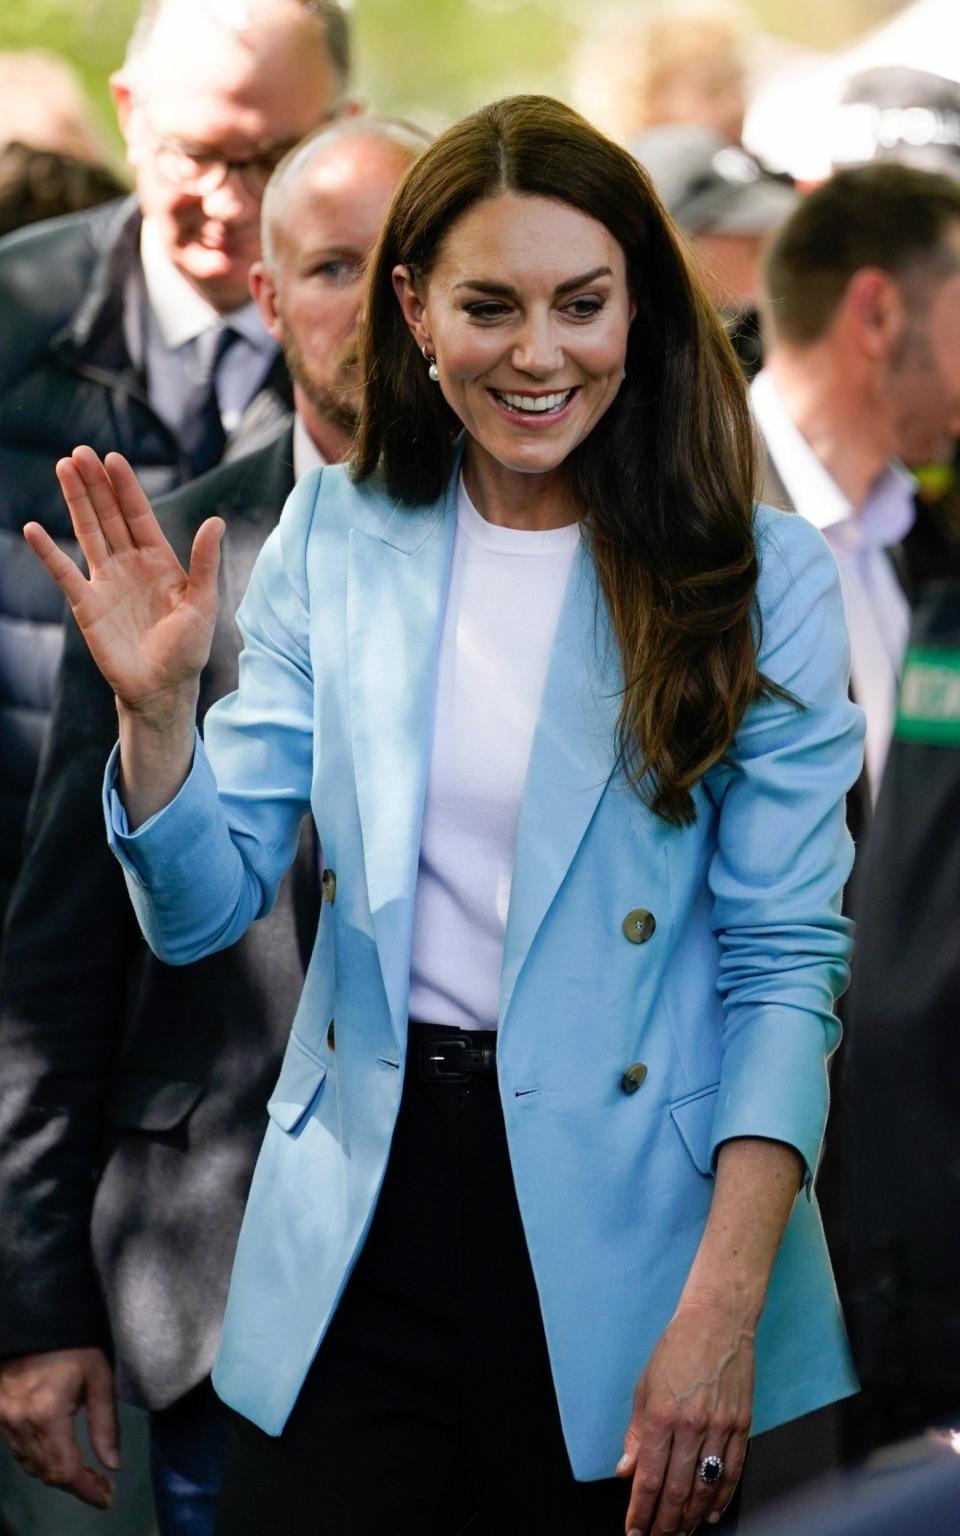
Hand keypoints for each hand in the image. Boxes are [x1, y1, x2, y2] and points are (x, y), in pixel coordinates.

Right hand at [0, 1348, 119, 1509]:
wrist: (34, 1320)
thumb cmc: (72, 1344)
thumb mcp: (99, 1376)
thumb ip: (105, 1422)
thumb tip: (113, 1464)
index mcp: (48, 1415)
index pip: (65, 1470)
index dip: (86, 1490)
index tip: (107, 1498)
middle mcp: (21, 1425)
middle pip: (47, 1473)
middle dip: (77, 1485)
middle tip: (102, 1487)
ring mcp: (6, 1423)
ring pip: (31, 1466)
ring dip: (58, 1475)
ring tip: (86, 1475)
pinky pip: (19, 1452)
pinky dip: (40, 1461)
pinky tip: (59, 1457)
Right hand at [24, 446, 223, 717]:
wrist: (163, 688)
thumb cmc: (188, 649)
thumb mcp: (202, 603)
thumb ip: (205, 562)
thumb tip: (216, 521)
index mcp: (159, 560)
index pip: (139, 514)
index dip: (126, 487)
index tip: (112, 458)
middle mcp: (130, 564)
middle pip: (109, 514)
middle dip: (95, 484)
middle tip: (80, 452)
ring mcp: (106, 581)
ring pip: (88, 532)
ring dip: (75, 501)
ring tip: (62, 468)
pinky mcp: (87, 604)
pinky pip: (64, 573)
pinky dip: (48, 552)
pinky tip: (33, 529)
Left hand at [616, 1298, 752, 1534]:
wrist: (717, 1321)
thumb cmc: (677, 1348)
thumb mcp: (644, 1387)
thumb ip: (636, 1434)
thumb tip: (626, 1470)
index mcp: (661, 1415)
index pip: (648, 1477)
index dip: (640, 1511)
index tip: (634, 1530)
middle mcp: (691, 1425)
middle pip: (676, 1490)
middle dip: (664, 1523)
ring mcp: (720, 1427)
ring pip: (705, 1487)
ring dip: (691, 1517)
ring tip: (680, 1533)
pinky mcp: (742, 1425)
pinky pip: (732, 1471)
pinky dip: (721, 1497)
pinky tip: (710, 1513)